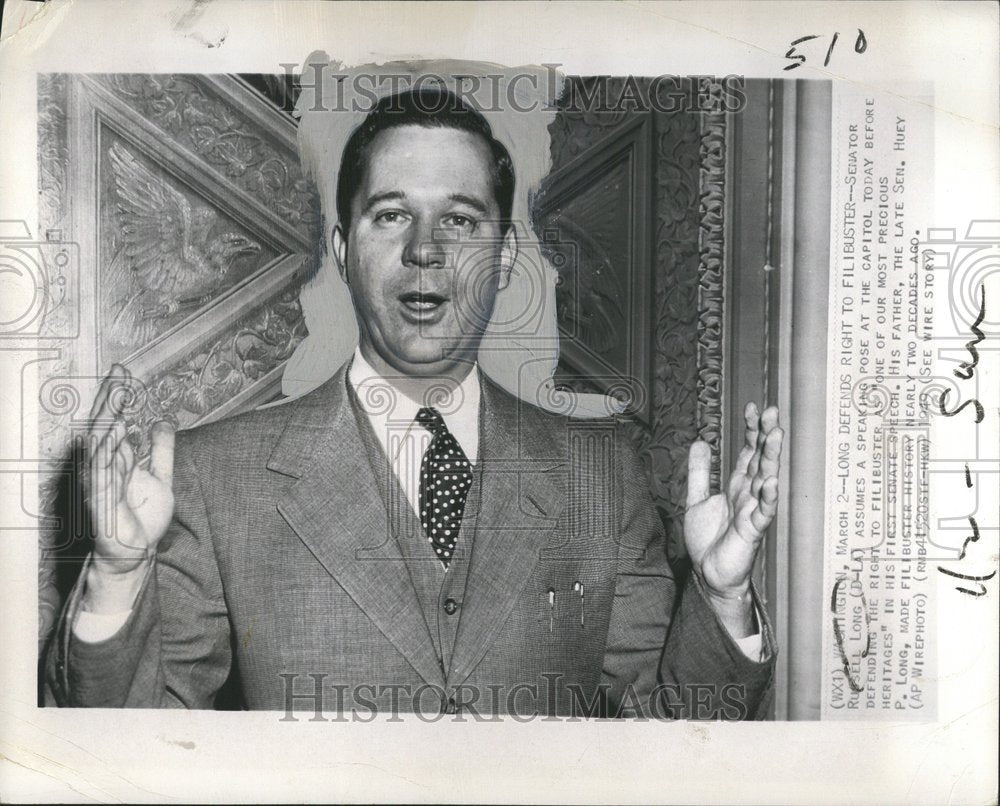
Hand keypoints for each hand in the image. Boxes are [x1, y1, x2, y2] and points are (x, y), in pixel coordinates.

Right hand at [83, 364, 174, 610]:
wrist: (138, 552)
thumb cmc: (144, 517)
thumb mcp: (161, 476)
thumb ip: (162, 449)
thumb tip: (162, 419)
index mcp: (118, 459)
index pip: (115, 421)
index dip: (118, 397)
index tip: (124, 372)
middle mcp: (105, 466)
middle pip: (105, 426)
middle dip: (111, 399)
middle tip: (118, 373)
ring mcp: (99, 482)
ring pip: (101, 445)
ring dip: (109, 420)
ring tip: (119, 397)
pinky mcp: (99, 500)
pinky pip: (101, 471)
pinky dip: (107, 452)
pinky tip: (115, 433)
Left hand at [684, 403, 781, 628]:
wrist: (708, 574)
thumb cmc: (708, 540)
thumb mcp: (697, 499)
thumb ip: (699, 471)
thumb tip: (700, 441)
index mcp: (737, 486)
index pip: (748, 452)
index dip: (751, 430)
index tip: (753, 407)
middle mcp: (749, 495)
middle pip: (760, 460)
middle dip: (766, 436)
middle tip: (772, 412)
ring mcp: (752, 512)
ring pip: (766, 481)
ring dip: (770, 459)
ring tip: (775, 436)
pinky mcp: (752, 531)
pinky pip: (762, 513)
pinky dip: (767, 497)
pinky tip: (771, 482)